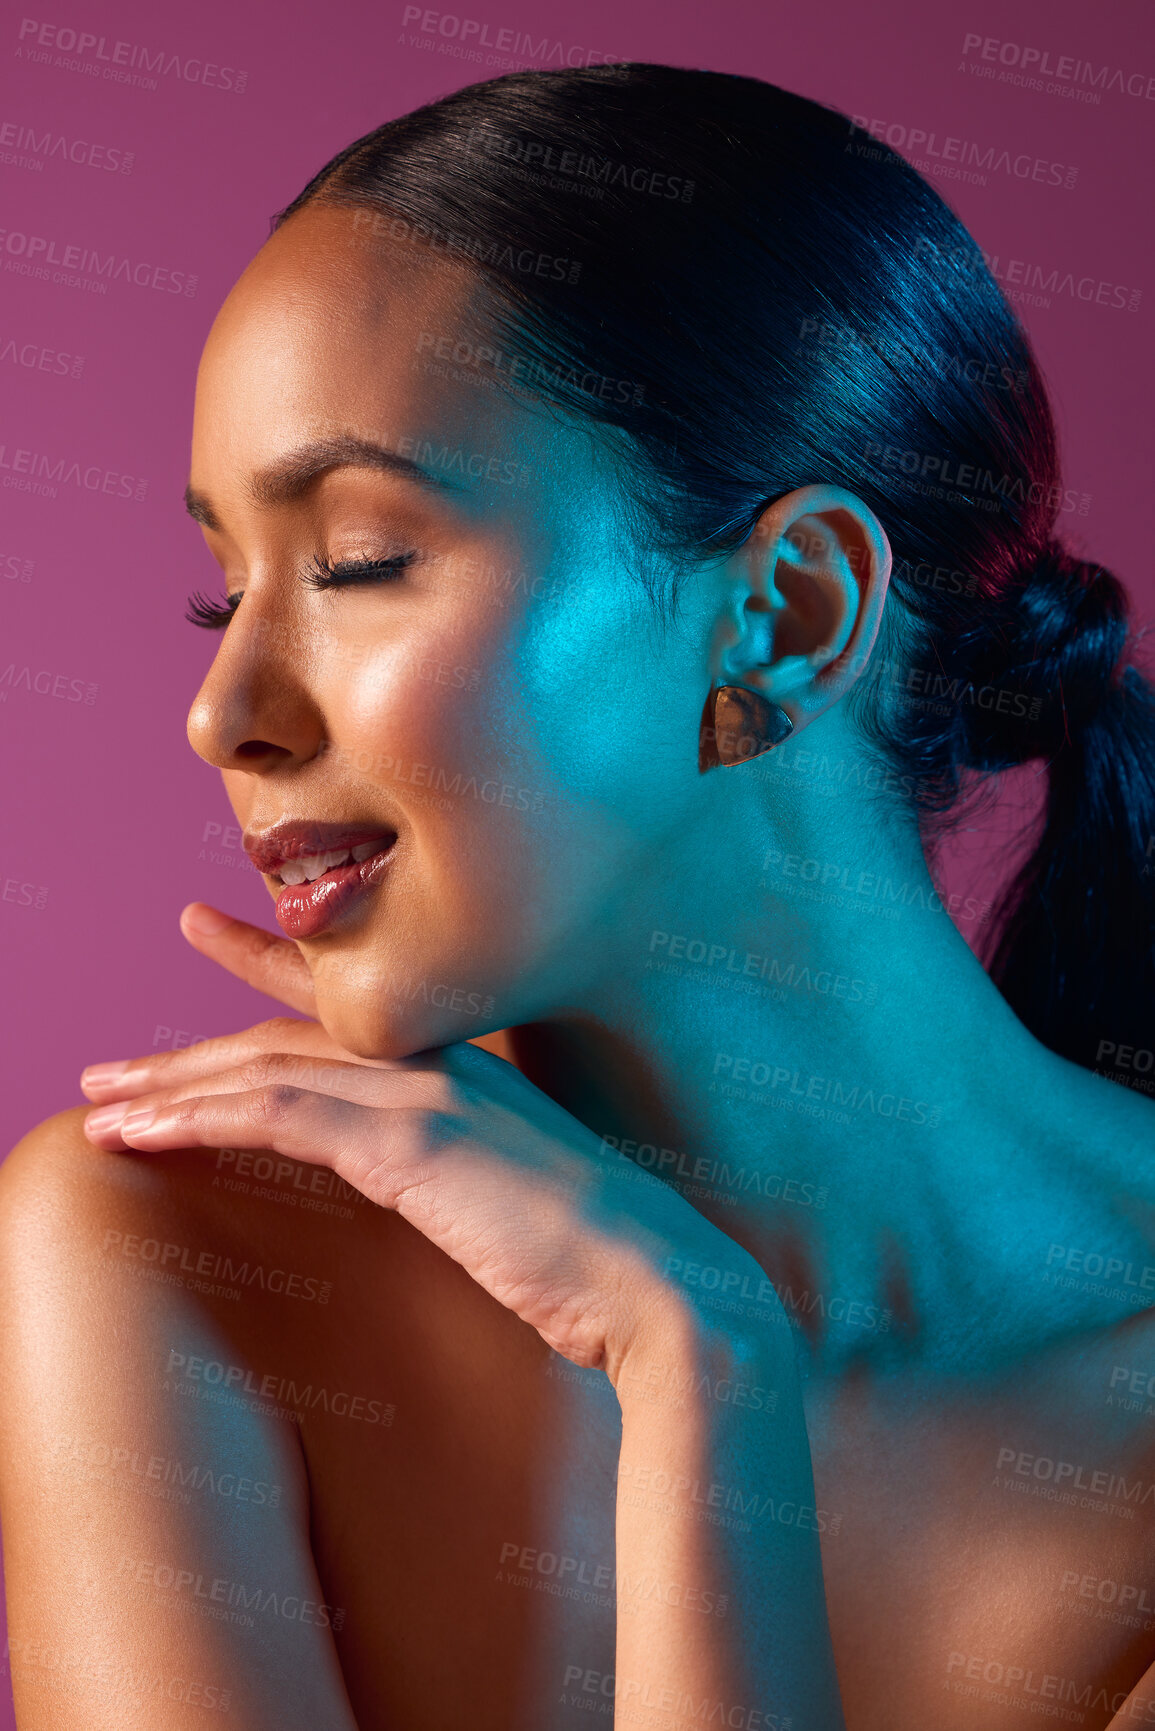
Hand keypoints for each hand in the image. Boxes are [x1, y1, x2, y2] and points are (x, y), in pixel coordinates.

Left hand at [80, 905, 769, 1382]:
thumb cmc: (610, 1266)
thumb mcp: (524, 1206)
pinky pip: (272, 1111)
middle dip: (190, 1044)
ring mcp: (427, 1092)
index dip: (269, 974)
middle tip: (112, 1062)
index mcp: (470, 1072)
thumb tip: (430, 1190)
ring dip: (168, 1086)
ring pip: (264, 1066)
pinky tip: (134, 1135)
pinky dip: (193, 1118)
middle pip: (286, 1032)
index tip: (215, 939)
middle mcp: (442, 1062)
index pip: (346, 1013)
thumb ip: (471, 1178)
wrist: (665, 1289)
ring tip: (97, 1103)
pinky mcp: (409, 1137)